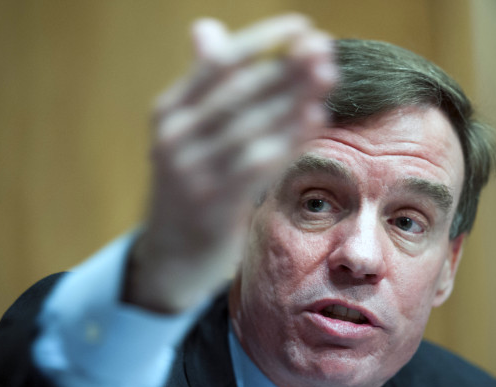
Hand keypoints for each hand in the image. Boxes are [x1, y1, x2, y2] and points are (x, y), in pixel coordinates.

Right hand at [124, 14, 335, 312]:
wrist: (170, 252)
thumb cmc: (190, 184)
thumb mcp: (186, 135)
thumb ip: (203, 87)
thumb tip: (206, 27)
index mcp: (167, 112)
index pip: (216, 66)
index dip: (260, 41)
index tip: (301, 26)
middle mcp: (173, 138)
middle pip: (237, 93)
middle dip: (285, 68)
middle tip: (325, 49)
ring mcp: (189, 172)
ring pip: (251, 126)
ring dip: (293, 98)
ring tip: (328, 76)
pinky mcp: (212, 203)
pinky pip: (258, 163)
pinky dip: (289, 137)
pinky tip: (315, 117)